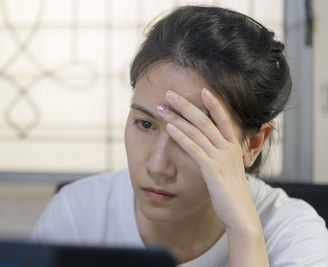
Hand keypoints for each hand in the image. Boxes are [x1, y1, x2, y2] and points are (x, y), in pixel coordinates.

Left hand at [156, 88, 258, 233]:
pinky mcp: (212, 169)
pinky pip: (193, 148)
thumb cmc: (234, 195)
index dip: (214, 103)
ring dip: (177, 117)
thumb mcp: (231, 172)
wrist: (242, 216)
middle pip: (205, 119)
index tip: (202, 90)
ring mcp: (221, 157)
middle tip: (170, 93)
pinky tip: (168, 128)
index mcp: (234, 147)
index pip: (224, 119)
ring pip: (196, 131)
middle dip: (186, 104)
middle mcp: (229, 148)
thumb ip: (224, 160)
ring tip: (163, 107)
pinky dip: (180, 136)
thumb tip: (219, 155)